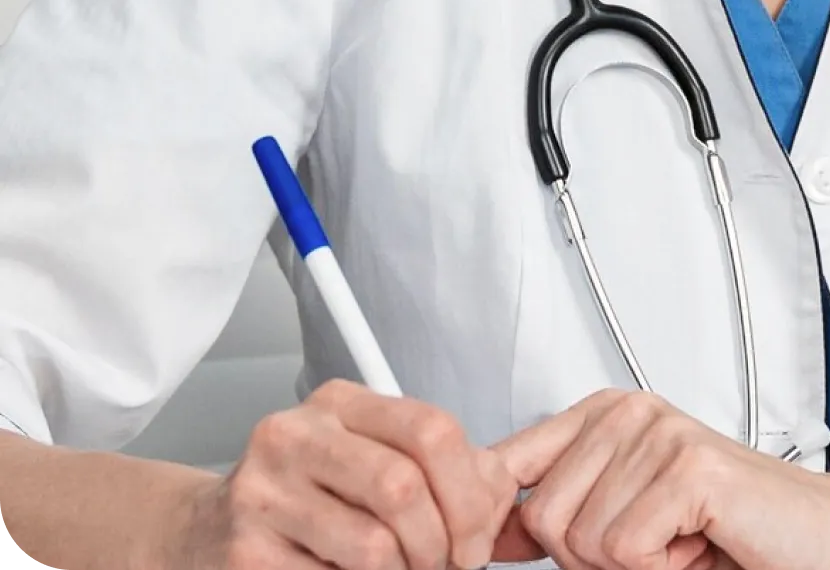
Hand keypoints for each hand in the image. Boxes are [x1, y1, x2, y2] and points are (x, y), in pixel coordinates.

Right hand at [163, 378, 522, 569]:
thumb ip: (443, 469)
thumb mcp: (374, 461)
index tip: (476, 539)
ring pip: (375, 545)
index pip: (432, 431)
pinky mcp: (245, 552)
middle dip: (440, 543)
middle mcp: (295, 436)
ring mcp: (263, 493)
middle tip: (443, 566)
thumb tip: (496, 496)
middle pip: (405, 487)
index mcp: (339, 404)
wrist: (205, 534)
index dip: (470, 494)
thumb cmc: (308, 499)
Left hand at [488, 390, 829, 569]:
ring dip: (632, 565)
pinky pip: (623, 549)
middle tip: (653, 545)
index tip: (514, 552)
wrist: (823, 538)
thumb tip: (481, 530)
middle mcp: (627, 411)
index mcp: (604, 414)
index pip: (506, 466)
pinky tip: (698, 542)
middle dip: (588, 558)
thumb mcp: (624, 517)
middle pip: (539, 516)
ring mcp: (658, 433)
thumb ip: (559, 509)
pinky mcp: (687, 466)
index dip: (503, 527)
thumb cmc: (731, 532)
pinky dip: (660, 569)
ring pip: (580, 539)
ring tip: (681, 540)